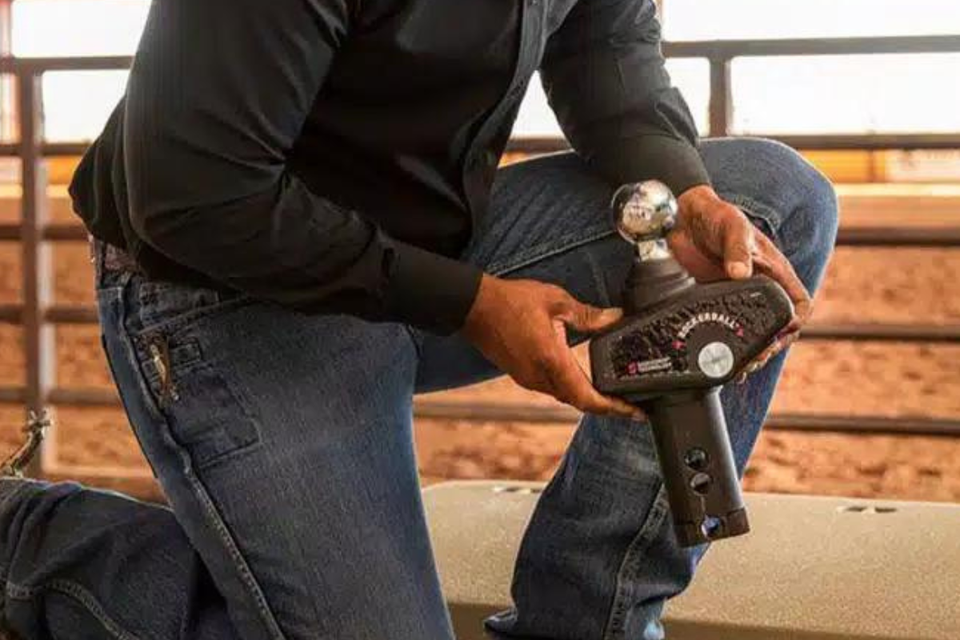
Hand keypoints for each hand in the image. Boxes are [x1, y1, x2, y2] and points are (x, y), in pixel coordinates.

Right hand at [462, 275, 642, 418]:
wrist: (474, 308)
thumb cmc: (511, 302)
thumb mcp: (556, 301)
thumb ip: (588, 315)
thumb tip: (616, 317)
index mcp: (552, 362)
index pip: (588, 398)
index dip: (614, 409)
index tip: (635, 413)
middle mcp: (540, 378)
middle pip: (579, 402)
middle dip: (606, 406)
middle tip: (630, 403)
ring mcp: (528, 380)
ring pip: (565, 396)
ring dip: (588, 397)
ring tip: (610, 391)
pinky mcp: (521, 376)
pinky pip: (552, 388)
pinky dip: (571, 388)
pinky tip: (581, 378)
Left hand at [671, 185, 812, 371]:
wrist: (682, 217)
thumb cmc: (717, 216)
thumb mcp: (733, 228)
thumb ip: (737, 249)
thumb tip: (740, 274)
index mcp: (775, 273)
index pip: (798, 305)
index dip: (795, 323)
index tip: (780, 335)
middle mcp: (760, 290)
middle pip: (776, 328)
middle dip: (769, 348)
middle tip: (753, 361)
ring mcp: (737, 299)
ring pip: (751, 333)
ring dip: (748, 353)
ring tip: (737, 370)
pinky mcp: (714, 303)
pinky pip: (724, 330)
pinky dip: (724, 347)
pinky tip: (717, 361)